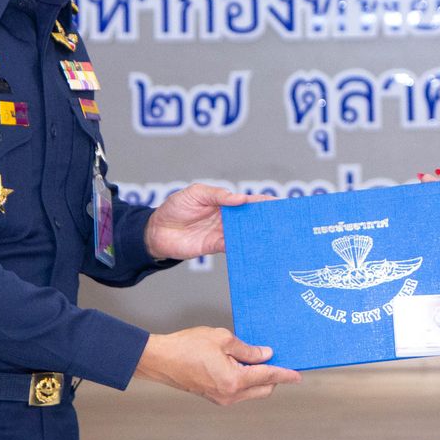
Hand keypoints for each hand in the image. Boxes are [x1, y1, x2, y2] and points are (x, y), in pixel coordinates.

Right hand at [134, 326, 301, 405]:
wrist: (161, 360)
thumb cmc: (187, 346)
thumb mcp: (222, 339)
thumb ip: (248, 349)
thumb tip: (264, 355)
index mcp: (234, 381)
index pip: (268, 377)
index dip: (285, 374)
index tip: (298, 375)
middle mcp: (230, 395)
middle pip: (264, 388)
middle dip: (273, 376)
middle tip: (276, 359)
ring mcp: (221, 398)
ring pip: (251, 391)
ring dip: (258, 378)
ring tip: (256, 358)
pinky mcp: (214, 396)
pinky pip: (238, 391)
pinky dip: (245, 380)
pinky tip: (242, 364)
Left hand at [145, 183, 271, 260]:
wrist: (157, 230)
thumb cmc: (175, 208)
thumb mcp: (195, 193)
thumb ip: (217, 195)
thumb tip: (240, 198)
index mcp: (223, 202)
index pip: (246, 201)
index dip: (261, 202)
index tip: (278, 203)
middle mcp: (226, 218)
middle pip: (249, 219)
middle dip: (264, 219)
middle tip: (281, 220)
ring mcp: (221, 233)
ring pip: (244, 233)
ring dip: (256, 233)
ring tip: (273, 234)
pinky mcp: (215, 246)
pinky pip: (233, 246)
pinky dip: (243, 246)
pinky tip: (254, 246)